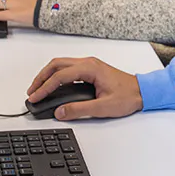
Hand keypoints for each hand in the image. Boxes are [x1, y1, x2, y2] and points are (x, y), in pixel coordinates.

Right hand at [27, 57, 142, 118]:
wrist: (142, 92)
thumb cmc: (127, 96)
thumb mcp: (103, 107)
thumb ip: (79, 110)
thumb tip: (60, 112)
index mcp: (90, 69)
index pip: (60, 76)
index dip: (45, 88)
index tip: (35, 97)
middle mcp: (88, 63)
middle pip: (56, 65)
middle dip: (41, 78)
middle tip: (32, 92)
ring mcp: (89, 65)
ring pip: (61, 65)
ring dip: (47, 75)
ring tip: (38, 89)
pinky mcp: (90, 70)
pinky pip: (68, 69)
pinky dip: (56, 76)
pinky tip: (52, 87)